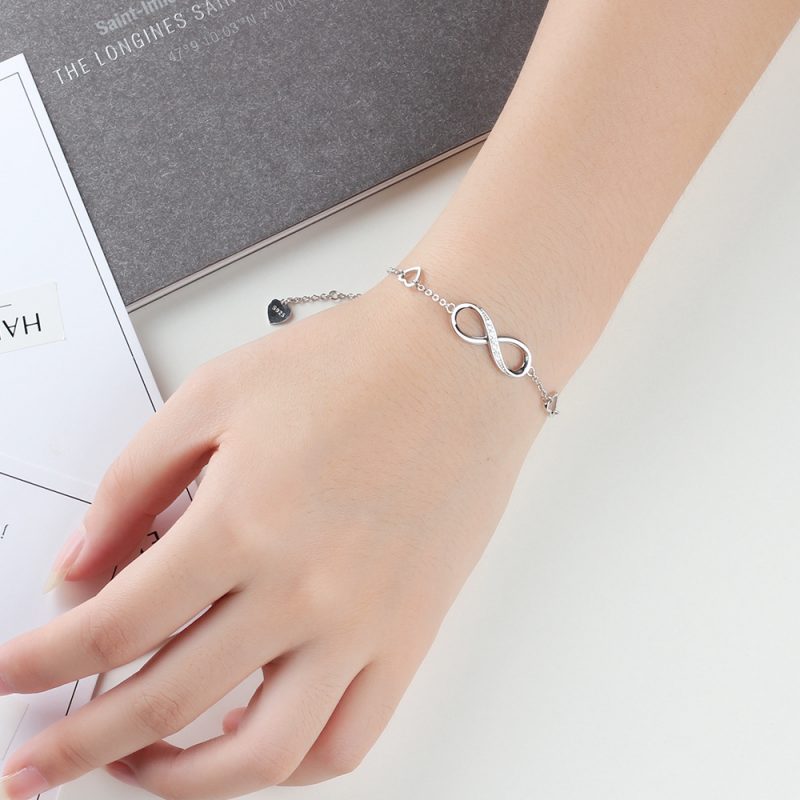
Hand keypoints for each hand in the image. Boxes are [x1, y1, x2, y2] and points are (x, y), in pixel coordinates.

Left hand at [0, 267, 540, 799]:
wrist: (458, 362)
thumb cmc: (352, 364)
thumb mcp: (216, 396)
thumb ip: (135, 482)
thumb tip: (80, 561)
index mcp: (242, 521)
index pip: (112, 626)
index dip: (40, 664)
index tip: (10, 676)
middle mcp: (302, 589)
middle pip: (164, 703)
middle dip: (80, 744)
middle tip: (36, 762)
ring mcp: (362, 623)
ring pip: (259, 757)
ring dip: (182, 784)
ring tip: (143, 770)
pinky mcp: (410, 635)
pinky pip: (348, 740)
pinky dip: (290, 768)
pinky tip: (254, 745)